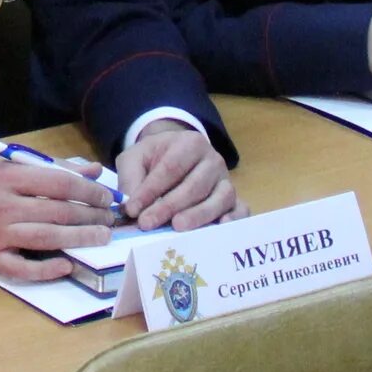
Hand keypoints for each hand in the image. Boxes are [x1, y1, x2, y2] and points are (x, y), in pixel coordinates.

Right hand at [0, 155, 117, 282]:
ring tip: (100, 238)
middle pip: (57, 211)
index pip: (58, 183)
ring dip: (79, 239)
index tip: (105, 197)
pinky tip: (67, 264)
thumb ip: (50, 167)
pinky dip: (46, 269)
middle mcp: (2, 205)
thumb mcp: (6, 164)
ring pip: (46, 238)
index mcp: (6, 176)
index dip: (87, 191)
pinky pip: (22, 268)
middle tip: (108, 220)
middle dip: (90, 216)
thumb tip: (92, 171)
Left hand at [116, 122, 239, 231]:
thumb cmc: (155, 159)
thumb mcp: (135, 159)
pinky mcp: (235, 201)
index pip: (171, 167)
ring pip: (219, 198)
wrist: (176, 157)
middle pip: (194, 185)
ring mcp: (227, 181)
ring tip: (177, 227)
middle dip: (169, 206)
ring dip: (198, 215)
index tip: (133, 209)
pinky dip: (234, 219)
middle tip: (147, 223)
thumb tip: (130, 208)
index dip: (151, 190)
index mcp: (190, 143)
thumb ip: (130, 179)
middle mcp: (213, 160)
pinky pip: (241, 210)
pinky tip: (220, 227)